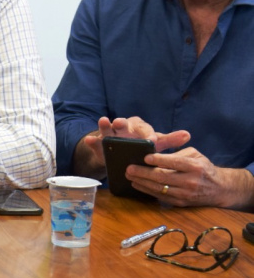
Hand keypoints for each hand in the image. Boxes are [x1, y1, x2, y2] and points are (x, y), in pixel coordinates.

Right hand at [75, 116, 189, 176]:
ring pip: (107, 127)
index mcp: (139, 127)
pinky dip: (91, 140)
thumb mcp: (155, 145)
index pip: (145, 128)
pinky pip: (94, 140)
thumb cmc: (140, 147)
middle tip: (121, 122)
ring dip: (105, 125)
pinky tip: (90, 140)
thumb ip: (169, 140)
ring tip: (103, 121)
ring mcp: (109, 134)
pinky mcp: (99, 143)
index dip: (147, 133)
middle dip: (122, 122)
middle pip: (123, 123)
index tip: (151, 140)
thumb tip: (187, 135)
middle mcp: (124, 127)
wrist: (120, 156)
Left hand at [127, 147, 253, 208]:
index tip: (145, 157)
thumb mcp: (195, 155)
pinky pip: (161, 197)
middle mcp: (191, 181)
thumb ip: (177, 153)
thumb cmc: (203, 167)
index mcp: (195, 166)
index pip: (175, 162)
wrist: (219, 189)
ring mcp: (186, 194)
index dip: (159, 160)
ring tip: (129, 175)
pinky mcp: (181, 203)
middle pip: (163, 177)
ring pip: (160, 188)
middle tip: (129, 168)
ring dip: (142, 182)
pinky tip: (137, 184)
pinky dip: (147, 190)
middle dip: (144, 172)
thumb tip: (155, 154)